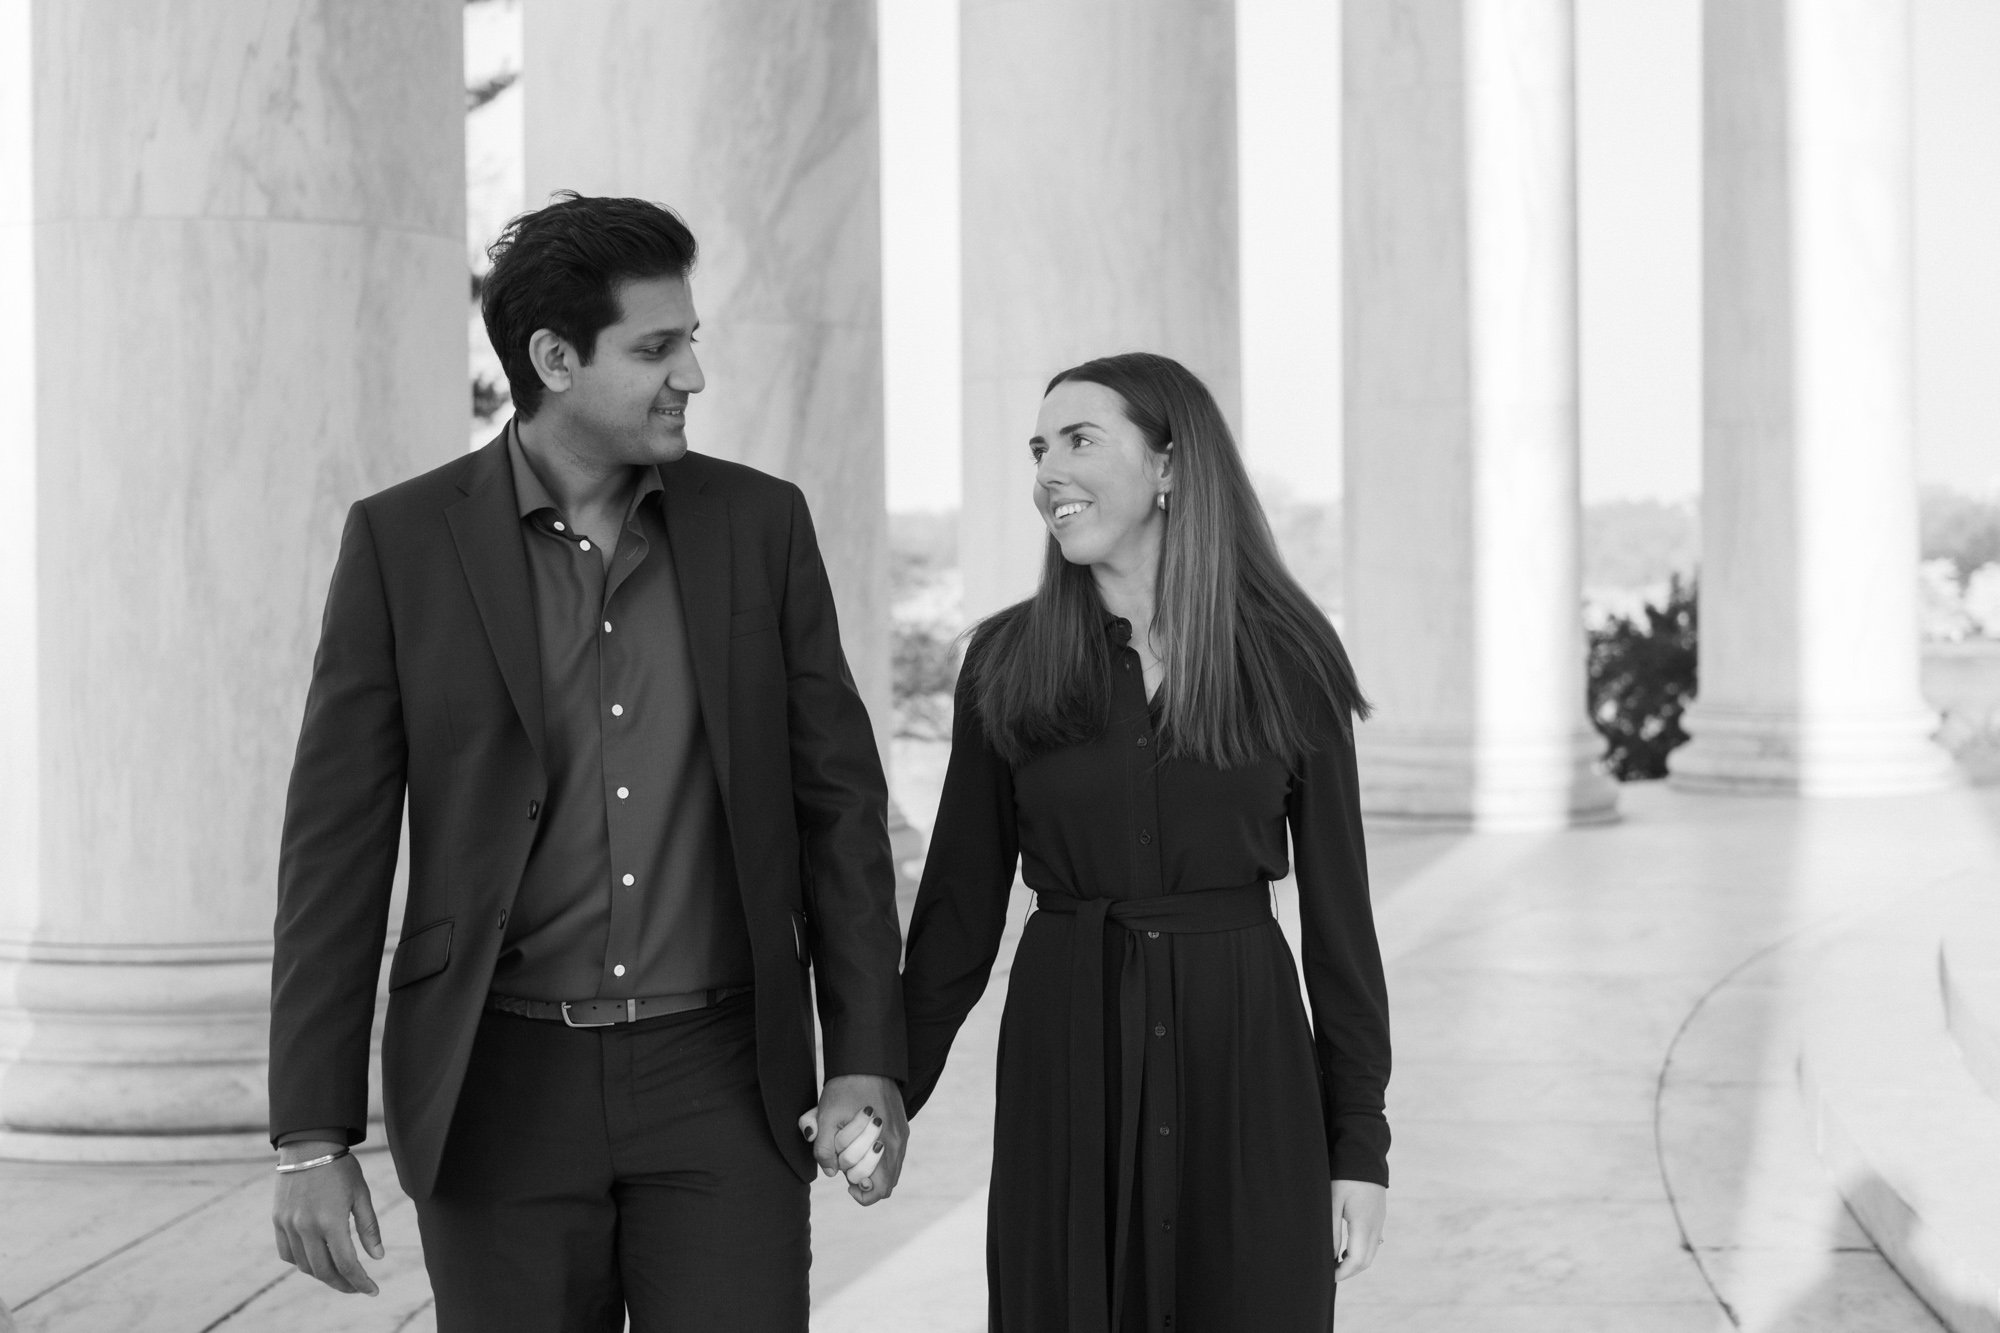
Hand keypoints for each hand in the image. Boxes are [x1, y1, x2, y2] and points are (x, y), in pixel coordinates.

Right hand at [272, 1141, 382, 1295]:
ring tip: (340, 1274)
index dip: (360, 1282)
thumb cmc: (341, 1168)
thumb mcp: (361, 1194)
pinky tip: (316, 1260)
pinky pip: (287, 1253)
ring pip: (304, 1265)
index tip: (372, 1291)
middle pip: (324, 1271)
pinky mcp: (278, 1221)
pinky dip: (302, 1262)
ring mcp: (289, 1225)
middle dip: (343, 1284)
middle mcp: (306, 1227)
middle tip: (357, 1287)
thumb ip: (368, 1228)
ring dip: (323, 1275)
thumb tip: (377, 1257)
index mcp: (331, 1221)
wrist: (308, 1145)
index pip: (347, 1264)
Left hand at [801, 1074, 906, 1205]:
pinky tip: (862, 1143)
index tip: (846, 1184)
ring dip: (871, 1169)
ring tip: (853, 1155)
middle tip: (846, 1165)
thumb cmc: (845, 1088)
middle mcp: (897, 1142)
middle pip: (886, 1183)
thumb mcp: (826, 1116)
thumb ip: (824, 1149)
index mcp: (884, 1142)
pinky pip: (894, 1155)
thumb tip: (830, 1172)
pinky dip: (878, 1157)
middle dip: (863, 1179)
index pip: (880, 1189)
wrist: (866, 1060)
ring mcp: (901, 1134)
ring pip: (891, 1170)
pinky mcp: (901, 1126)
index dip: (862, 1193)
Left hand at [1332, 1179, 1386, 1280]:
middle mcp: (1376, 1226)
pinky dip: (1360, 1250)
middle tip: (1328, 1271)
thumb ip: (1332, 1230)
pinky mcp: (1378, 1216)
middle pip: (1366, 1261)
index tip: (1327, 1276)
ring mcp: (1379, 1221)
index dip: (1342, 1272)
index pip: (1357, 1261)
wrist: (1364, 1154)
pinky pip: (1372, 1241)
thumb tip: (1329, 1256)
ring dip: (1354, 1261)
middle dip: (1348, 1271)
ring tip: (1333, 1260)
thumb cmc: (1344, 1176)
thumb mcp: (1332, 1202)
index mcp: (1364, 1225)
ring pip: (1370, 1252)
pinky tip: (1345, 1247)